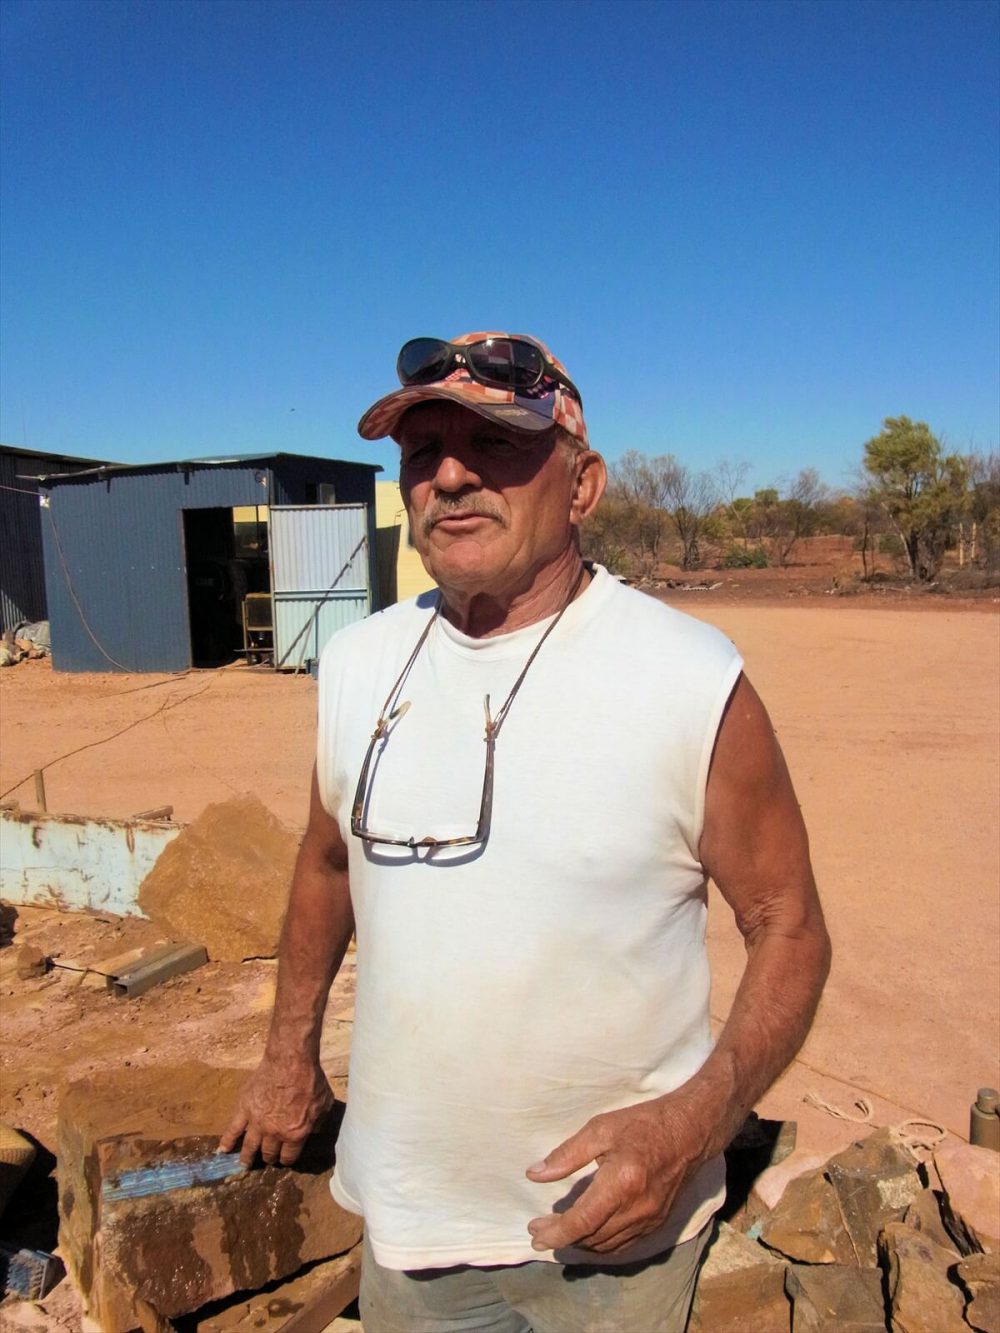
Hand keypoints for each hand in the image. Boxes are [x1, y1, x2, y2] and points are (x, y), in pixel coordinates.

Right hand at [220, 1055, 334, 1166]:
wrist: (291, 1061)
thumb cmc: (310, 1080)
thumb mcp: (324, 1103)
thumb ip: (319, 1121)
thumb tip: (314, 1131)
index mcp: (295, 1134)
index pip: (288, 1156)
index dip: (287, 1159)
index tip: (285, 1158)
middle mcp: (274, 1133)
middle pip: (269, 1153)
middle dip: (270, 1157)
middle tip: (268, 1157)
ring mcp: (257, 1122)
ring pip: (249, 1147)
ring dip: (247, 1158)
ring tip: (245, 1164)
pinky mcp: (244, 1109)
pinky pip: (233, 1129)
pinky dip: (227, 1141)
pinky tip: (223, 1150)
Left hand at [525, 1091, 712, 1253]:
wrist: (690, 1131)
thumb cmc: (643, 1124)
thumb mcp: (601, 1129)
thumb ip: (568, 1155)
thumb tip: (535, 1174)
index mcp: (622, 1183)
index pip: (583, 1221)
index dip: (556, 1233)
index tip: (535, 1234)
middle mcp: (636, 1208)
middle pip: (592, 1238)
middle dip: (562, 1239)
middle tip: (539, 1231)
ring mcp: (649, 1219)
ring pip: (607, 1246)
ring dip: (580, 1243)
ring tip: (558, 1232)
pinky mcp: (657, 1223)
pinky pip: (624, 1244)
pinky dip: (601, 1244)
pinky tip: (588, 1234)